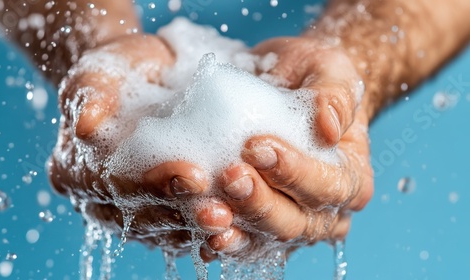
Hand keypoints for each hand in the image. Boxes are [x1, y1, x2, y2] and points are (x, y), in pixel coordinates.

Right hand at [48, 33, 234, 252]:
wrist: (141, 77)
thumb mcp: (99, 72)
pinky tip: (231, 235)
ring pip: (163, 232)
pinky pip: (180, 232)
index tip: (194, 176)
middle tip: (219, 213)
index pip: (112, 184)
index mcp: (75, 168)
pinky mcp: (159, 212)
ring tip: (232, 225)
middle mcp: (99, 199)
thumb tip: (87, 125)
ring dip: (198, 232)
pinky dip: (205, 235)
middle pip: (140, 217)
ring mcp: (130, 210)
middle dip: (182, 216)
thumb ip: (91, 94)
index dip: (152, 185)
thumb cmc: (120, 72)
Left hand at [200, 37, 373, 259]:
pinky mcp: (259, 227)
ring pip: (264, 239)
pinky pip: (242, 241)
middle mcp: (324, 212)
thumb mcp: (329, 69)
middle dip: (260, 203)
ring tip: (208, 212)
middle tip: (230, 176)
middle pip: (294, 222)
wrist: (285, 89)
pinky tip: (201, 233)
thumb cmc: (310, 80)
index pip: (327, 186)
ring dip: (236, 229)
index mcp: (351, 180)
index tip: (258, 147)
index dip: (294, 173)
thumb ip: (335, 94)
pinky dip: (222, 239)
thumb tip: (329, 127)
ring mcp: (290, 224)